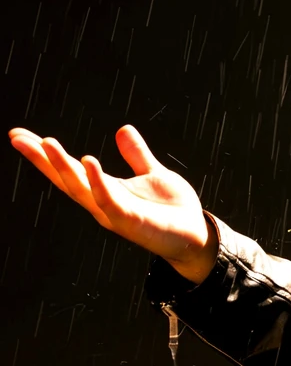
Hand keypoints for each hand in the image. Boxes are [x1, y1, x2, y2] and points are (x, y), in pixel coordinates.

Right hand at [8, 124, 217, 283]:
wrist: (198, 235)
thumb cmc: (174, 210)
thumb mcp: (153, 174)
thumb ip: (137, 155)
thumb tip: (123, 130)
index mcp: (105, 189)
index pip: (69, 169)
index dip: (43, 154)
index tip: (18, 134)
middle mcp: (104, 203)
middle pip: (66, 179)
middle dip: (42, 159)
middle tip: (19, 138)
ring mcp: (115, 214)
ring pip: (82, 190)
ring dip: (63, 168)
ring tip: (47, 144)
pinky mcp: (132, 222)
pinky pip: (110, 202)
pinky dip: (98, 184)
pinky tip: (89, 162)